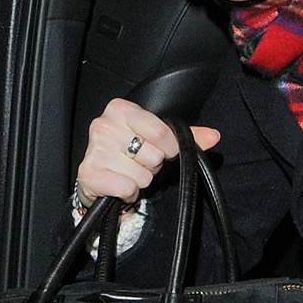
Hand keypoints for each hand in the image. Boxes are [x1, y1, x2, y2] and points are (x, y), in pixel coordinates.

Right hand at [76, 97, 219, 208]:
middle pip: (153, 155)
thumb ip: (187, 137)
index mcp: (120, 109)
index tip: (163, 151)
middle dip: (152, 165)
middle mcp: (103, 125)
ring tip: (129, 174)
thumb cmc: (129, 154)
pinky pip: (128, 188)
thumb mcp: (158, 140)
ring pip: (142, 175)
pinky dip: (129, 193)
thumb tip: (214, 136)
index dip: (169, 148)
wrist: (99, 177)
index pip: (161, 132)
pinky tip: (121, 186)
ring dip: (141, 180)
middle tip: (140, 164)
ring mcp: (94, 150)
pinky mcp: (89, 174)